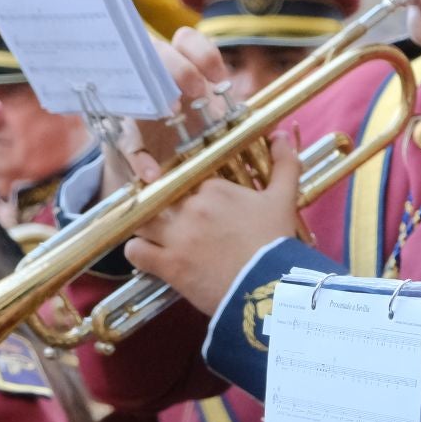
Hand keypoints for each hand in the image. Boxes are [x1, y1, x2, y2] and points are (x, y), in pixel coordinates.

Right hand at [97, 29, 234, 194]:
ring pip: (135, 84)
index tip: (218, 77)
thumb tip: (272, 128)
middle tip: (195, 91)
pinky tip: (152, 172)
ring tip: (169, 111)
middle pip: (158, 51)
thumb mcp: (217, 121)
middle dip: (178, 67)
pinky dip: (139, 159)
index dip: (202, 53)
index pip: (186, 40)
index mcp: (182, 66)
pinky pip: (127, 142)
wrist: (165, 167)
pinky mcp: (125, 134)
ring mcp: (137, 101)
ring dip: (153, 93)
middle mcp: (155, 76)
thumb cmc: (196, 132)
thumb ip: (237, 118)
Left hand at [123, 131, 301, 313]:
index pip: (192, 183)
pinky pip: (136, 251)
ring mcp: (177, 235)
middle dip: (169, 210)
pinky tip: (147, 256)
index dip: (194, 196)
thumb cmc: (277, 242)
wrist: (271, 287)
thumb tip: (280, 134)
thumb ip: (284, 164)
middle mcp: (191, 207)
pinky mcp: (168, 265)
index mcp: (215, 188)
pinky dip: (137, 252)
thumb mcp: (285, 199)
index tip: (203, 210)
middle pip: (165, 200)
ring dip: (147, 227)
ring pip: (144, 221)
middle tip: (180, 226)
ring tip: (156, 237)